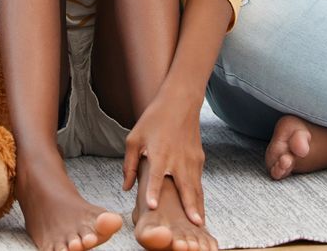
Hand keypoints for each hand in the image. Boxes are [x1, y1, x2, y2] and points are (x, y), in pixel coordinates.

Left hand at [123, 94, 206, 225]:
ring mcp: (191, 159)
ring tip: (200, 225)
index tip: (153, 206)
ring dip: (198, 206)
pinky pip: (198, 181)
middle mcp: (178, 158)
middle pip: (185, 186)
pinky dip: (200, 196)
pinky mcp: (199, 159)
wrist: (180, 101)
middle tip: (194, 226)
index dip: (154, 191)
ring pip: (196, 187)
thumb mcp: (135, 138)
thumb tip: (126, 188)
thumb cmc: (154, 118)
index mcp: (159, 152)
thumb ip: (130, 164)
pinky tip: (199, 210)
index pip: (156, 175)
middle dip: (190, 207)